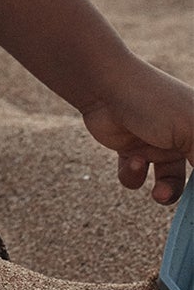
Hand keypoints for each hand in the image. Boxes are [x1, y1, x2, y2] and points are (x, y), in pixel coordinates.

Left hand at [81, 57, 192, 205]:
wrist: (104, 86)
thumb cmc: (154, 102)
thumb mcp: (191, 130)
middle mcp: (183, 137)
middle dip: (190, 193)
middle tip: (183, 203)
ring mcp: (157, 145)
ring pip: (168, 184)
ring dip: (166, 192)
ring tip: (159, 193)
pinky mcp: (131, 152)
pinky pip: (137, 177)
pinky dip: (134, 175)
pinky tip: (133, 161)